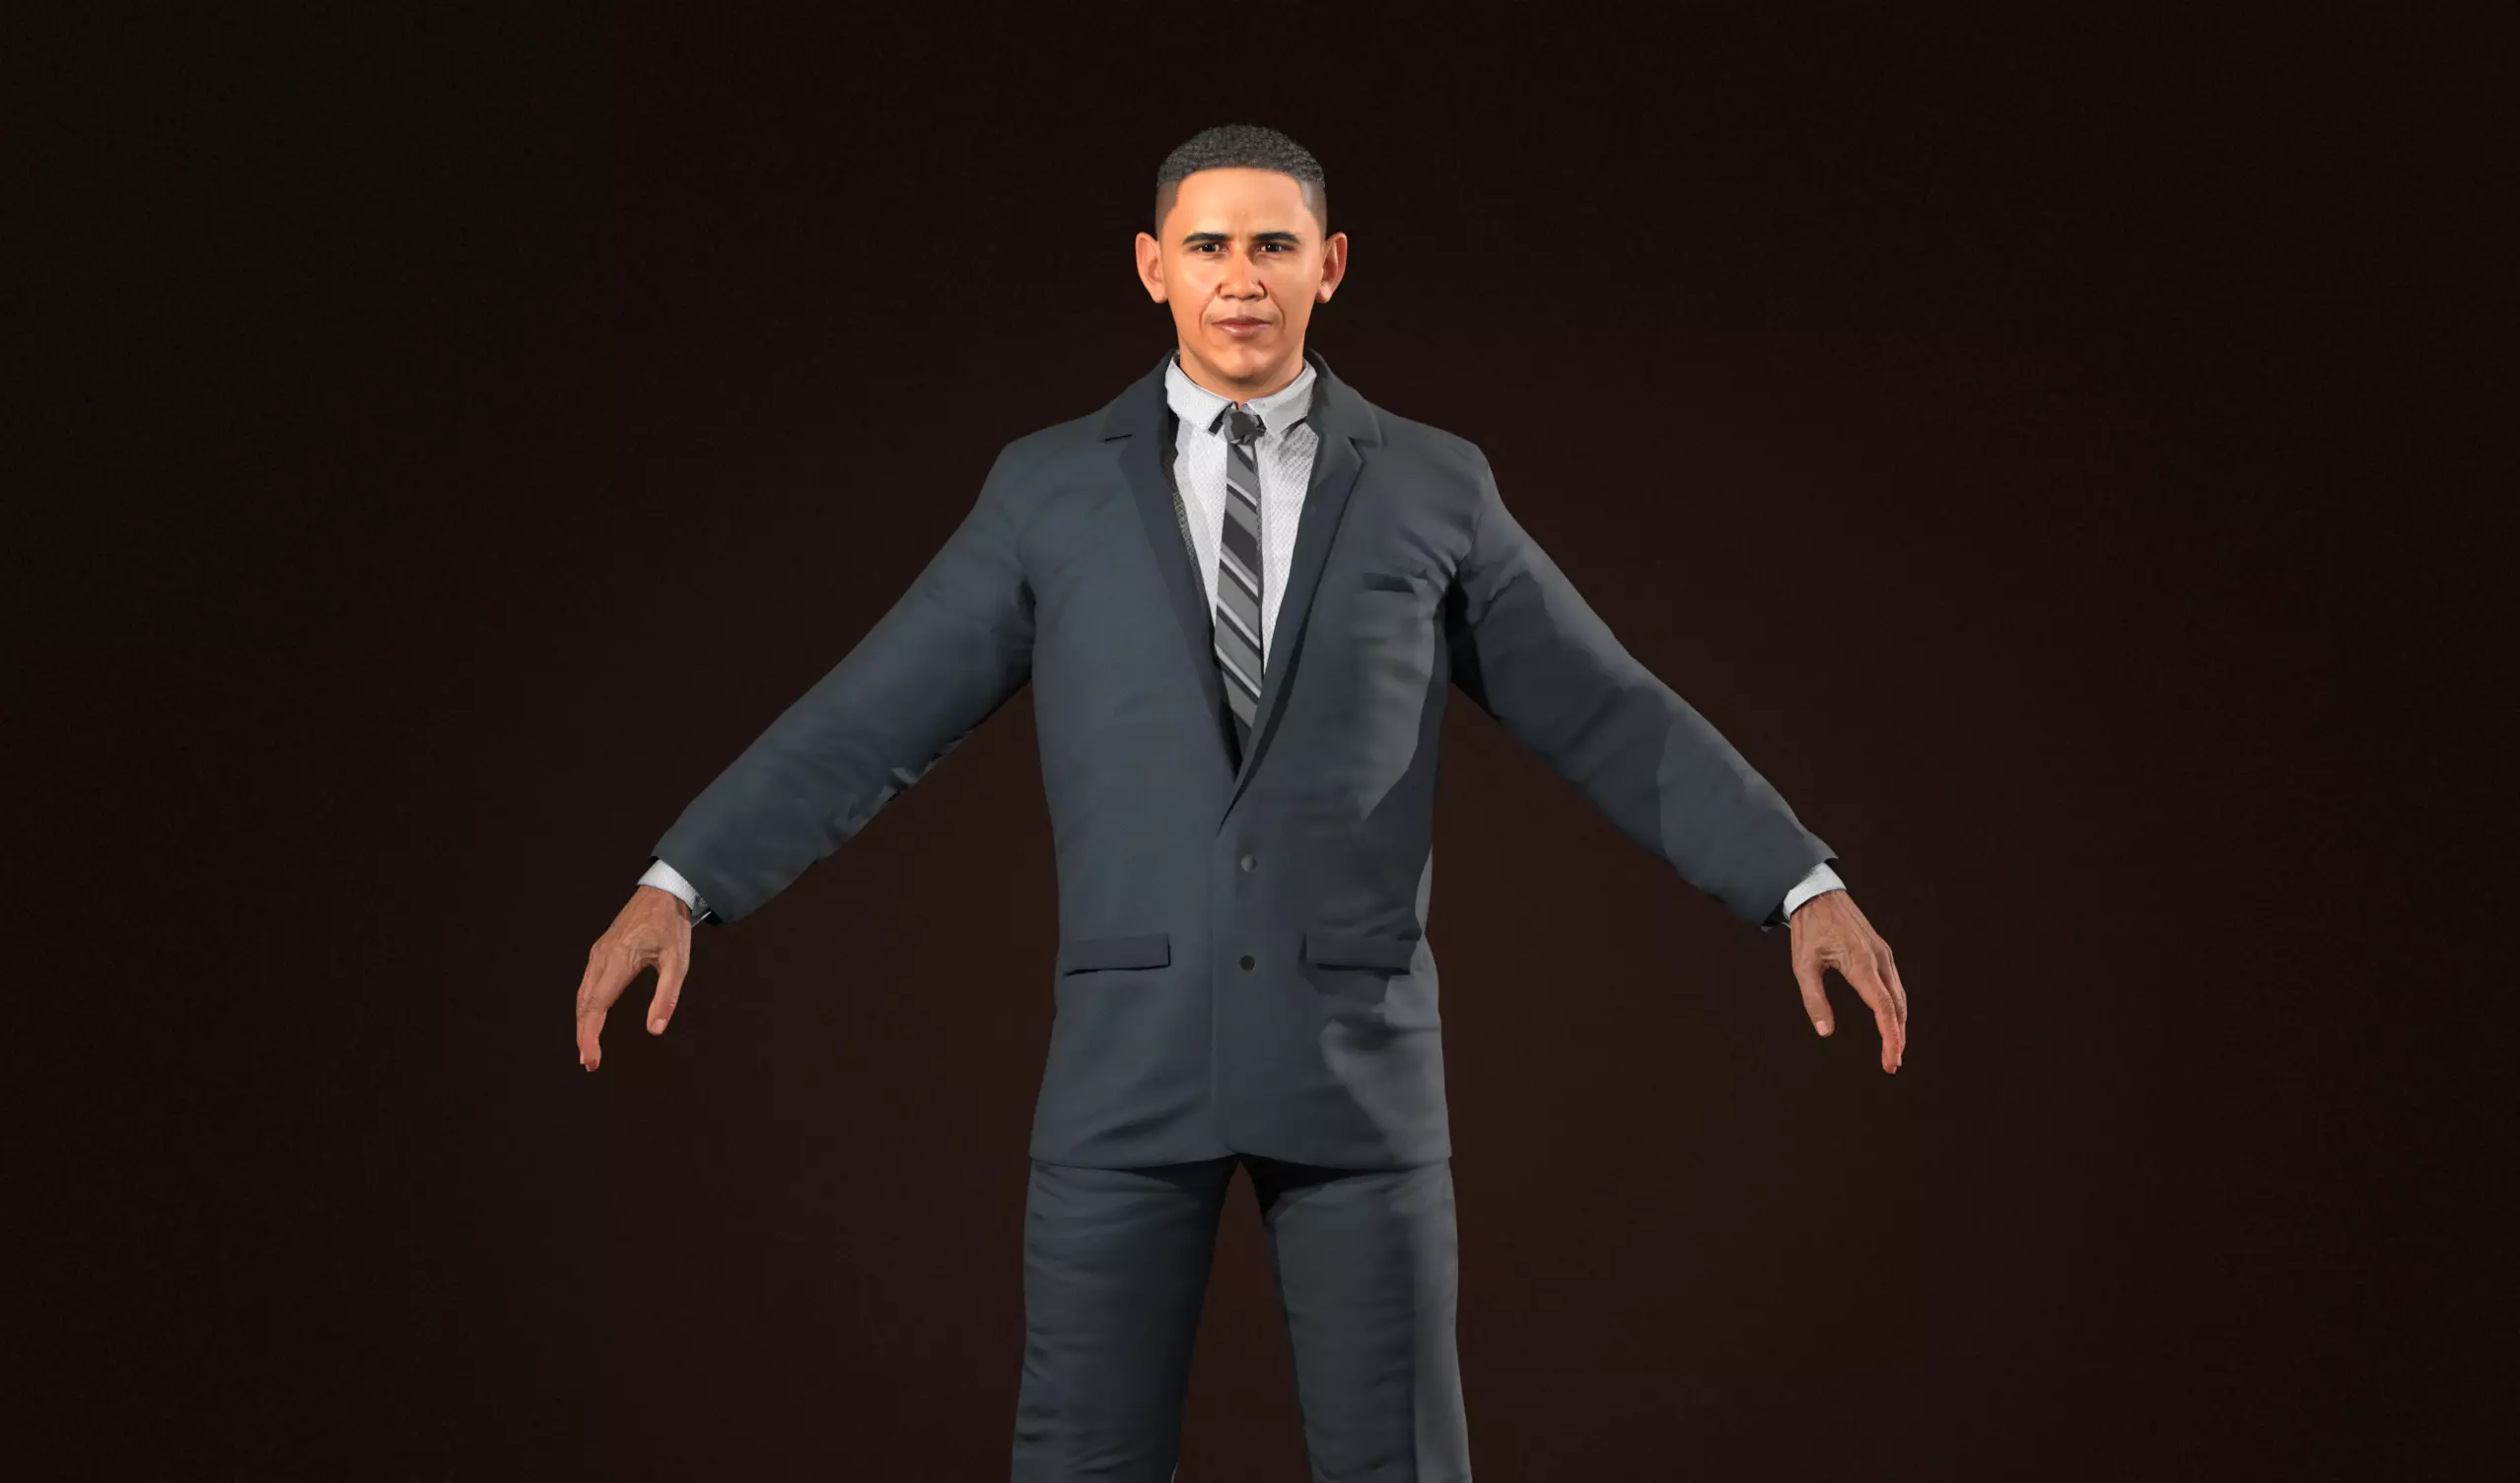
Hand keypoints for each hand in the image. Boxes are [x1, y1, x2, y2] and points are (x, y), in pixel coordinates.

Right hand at [576, 884, 693, 1071]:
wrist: (663, 893)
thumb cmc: (672, 927)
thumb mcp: (678, 964)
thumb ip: (666, 997)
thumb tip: (655, 1030)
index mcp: (618, 961)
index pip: (596, 1007)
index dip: (590, 1036)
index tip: (591, 1058)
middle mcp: (602, 958)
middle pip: (584, 1004)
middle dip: (584, 1036)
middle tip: (589, 1063)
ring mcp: (597, 953)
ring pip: (582, 995)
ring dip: (582, 1023)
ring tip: (588, 1049)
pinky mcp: (600, 951)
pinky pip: (587, 984)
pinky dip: (585, 1006)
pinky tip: (590, 1019)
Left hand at [1789, 889, 1907, 1072]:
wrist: (1818, 895)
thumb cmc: (1809, 931)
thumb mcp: (1803, 966)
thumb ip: (1814, 1000)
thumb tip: (1825, 1032)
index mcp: (1861, 965)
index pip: (1884, 1009)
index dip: (1890, 1037)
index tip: (1890, 1060)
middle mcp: (1879, 960)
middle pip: (1898, 1007)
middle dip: (1897, 1037)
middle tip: (1891, 1064)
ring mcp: (1884, 954)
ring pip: (1900, 996)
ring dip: (1899, 1023)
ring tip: (1893, 1048)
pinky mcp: (1883, 951)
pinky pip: (1895, 984)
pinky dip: (1897, 1006)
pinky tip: (1892, 1018)